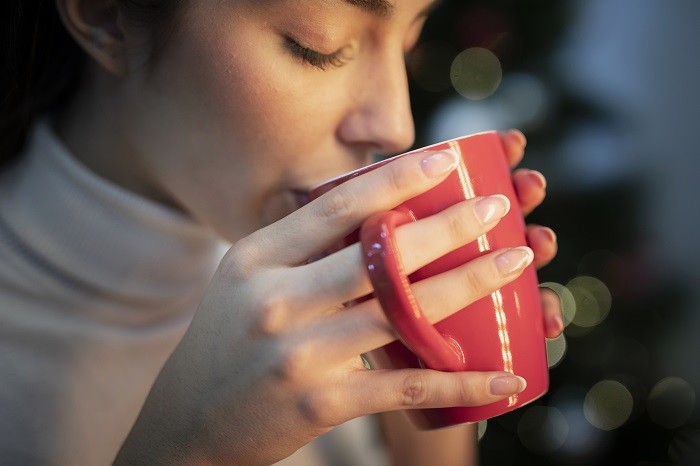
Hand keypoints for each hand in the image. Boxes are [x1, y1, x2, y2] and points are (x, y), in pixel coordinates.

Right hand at [115, 140, 556, 465]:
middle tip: (497, 208)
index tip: (445, 159)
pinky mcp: (319, 402)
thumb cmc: (224, 343)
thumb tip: (368, 209)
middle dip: (447, 226)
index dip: (395, 180)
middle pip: (377, 254)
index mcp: (256, 259)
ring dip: (469, 286)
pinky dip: (460, 382)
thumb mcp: (244, 280)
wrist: (187, 426)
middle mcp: (274, 299)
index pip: (334, 208)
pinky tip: (503, 376)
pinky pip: (404, 387)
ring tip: (517, 264)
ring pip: (401, 312)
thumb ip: (297, 247)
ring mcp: (297, 352)